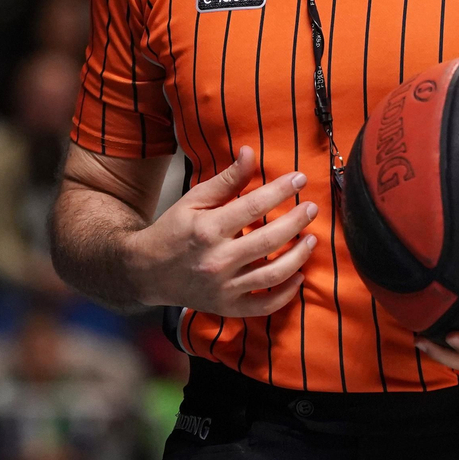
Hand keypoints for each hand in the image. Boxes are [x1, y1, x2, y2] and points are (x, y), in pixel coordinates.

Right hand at [127, 146, 317, 316]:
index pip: (254, 206)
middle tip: (312, 208)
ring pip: (273, 274)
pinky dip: (286, 294)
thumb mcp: (194, 200)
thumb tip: (250, 152)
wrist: (146, 272)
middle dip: (297, 221)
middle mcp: (217, 260)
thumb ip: (226, 180)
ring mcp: (224, 287)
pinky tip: (298, 276)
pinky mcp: (227, 307)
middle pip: (269, 239)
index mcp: (208, 229)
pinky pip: (264, 306)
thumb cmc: (173, 230)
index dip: (281, 190)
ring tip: (312, 240)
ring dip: (299, 256)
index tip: (300, 178)